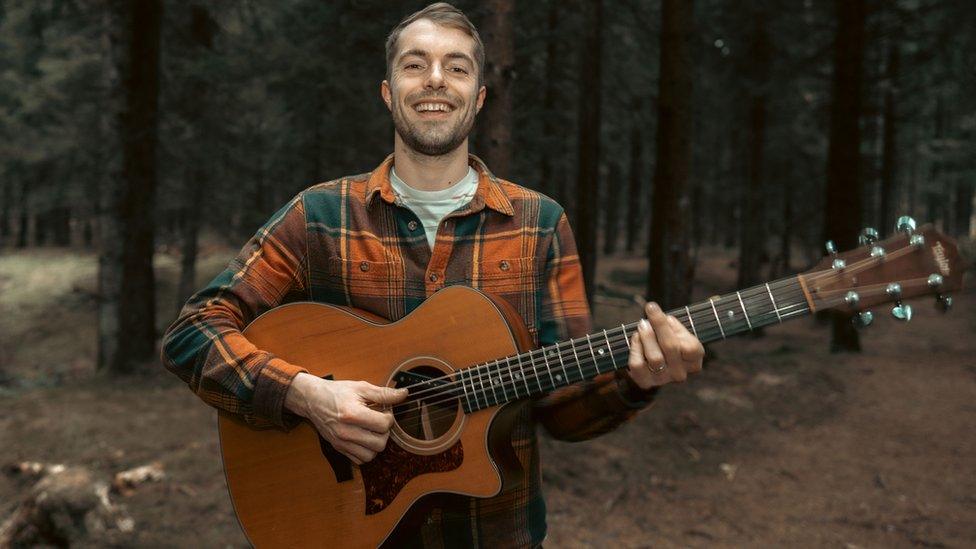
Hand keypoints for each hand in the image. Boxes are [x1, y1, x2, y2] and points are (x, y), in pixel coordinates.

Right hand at [285, 372, 406, 463]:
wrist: (313, 400)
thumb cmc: (337, 392)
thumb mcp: (361, 387)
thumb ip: (383, 393)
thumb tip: (404, 394)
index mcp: (352, 414)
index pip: (383, 425)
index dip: (389, 417)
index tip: (384, 411)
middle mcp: (346, 432)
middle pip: (379, 443)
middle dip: (384, 432)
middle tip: (379, 422)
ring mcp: (341, 442)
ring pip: (370, 456)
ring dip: (376, 444)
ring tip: (372, 431)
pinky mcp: (338, 448)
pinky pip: (359, 460)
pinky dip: (366, 452)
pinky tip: (365, 439)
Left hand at [627, 302, 703, 389]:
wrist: (650, 364)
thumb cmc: (668, 340)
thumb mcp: (679, 329)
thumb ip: (691, 316)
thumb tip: (716, 297)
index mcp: (694, 360)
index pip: (691, 346)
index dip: (675, 328)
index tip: (666, 314)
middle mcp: (681, 373)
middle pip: (671, 347)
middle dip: (659, 325)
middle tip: (650, 309)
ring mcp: (664, 379)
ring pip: (655, 357)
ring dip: (646, 336)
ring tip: (642, 325)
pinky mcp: (646, 382)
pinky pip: (638, 365)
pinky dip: (635, 349)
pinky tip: (635, 339)